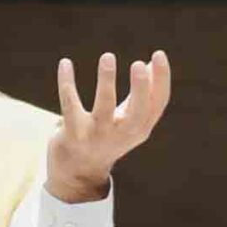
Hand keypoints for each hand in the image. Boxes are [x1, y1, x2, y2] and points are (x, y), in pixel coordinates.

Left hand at [47, 50, 171, 202]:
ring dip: (106, 81)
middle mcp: (122, 134)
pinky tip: (65, 63)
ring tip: (108, 56)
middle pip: (138, 112)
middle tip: (138, 64)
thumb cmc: (106, 137)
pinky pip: (70, 106)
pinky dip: (67, 84)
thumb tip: (150, 63)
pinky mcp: (73, 135)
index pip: (158, 104)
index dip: (162, 79)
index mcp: (139, 128)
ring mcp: (97, 136)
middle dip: (141, 88)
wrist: (77, 172)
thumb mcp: (127, 118)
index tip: (158, 54)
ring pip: (104, 107)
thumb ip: (140, 94)